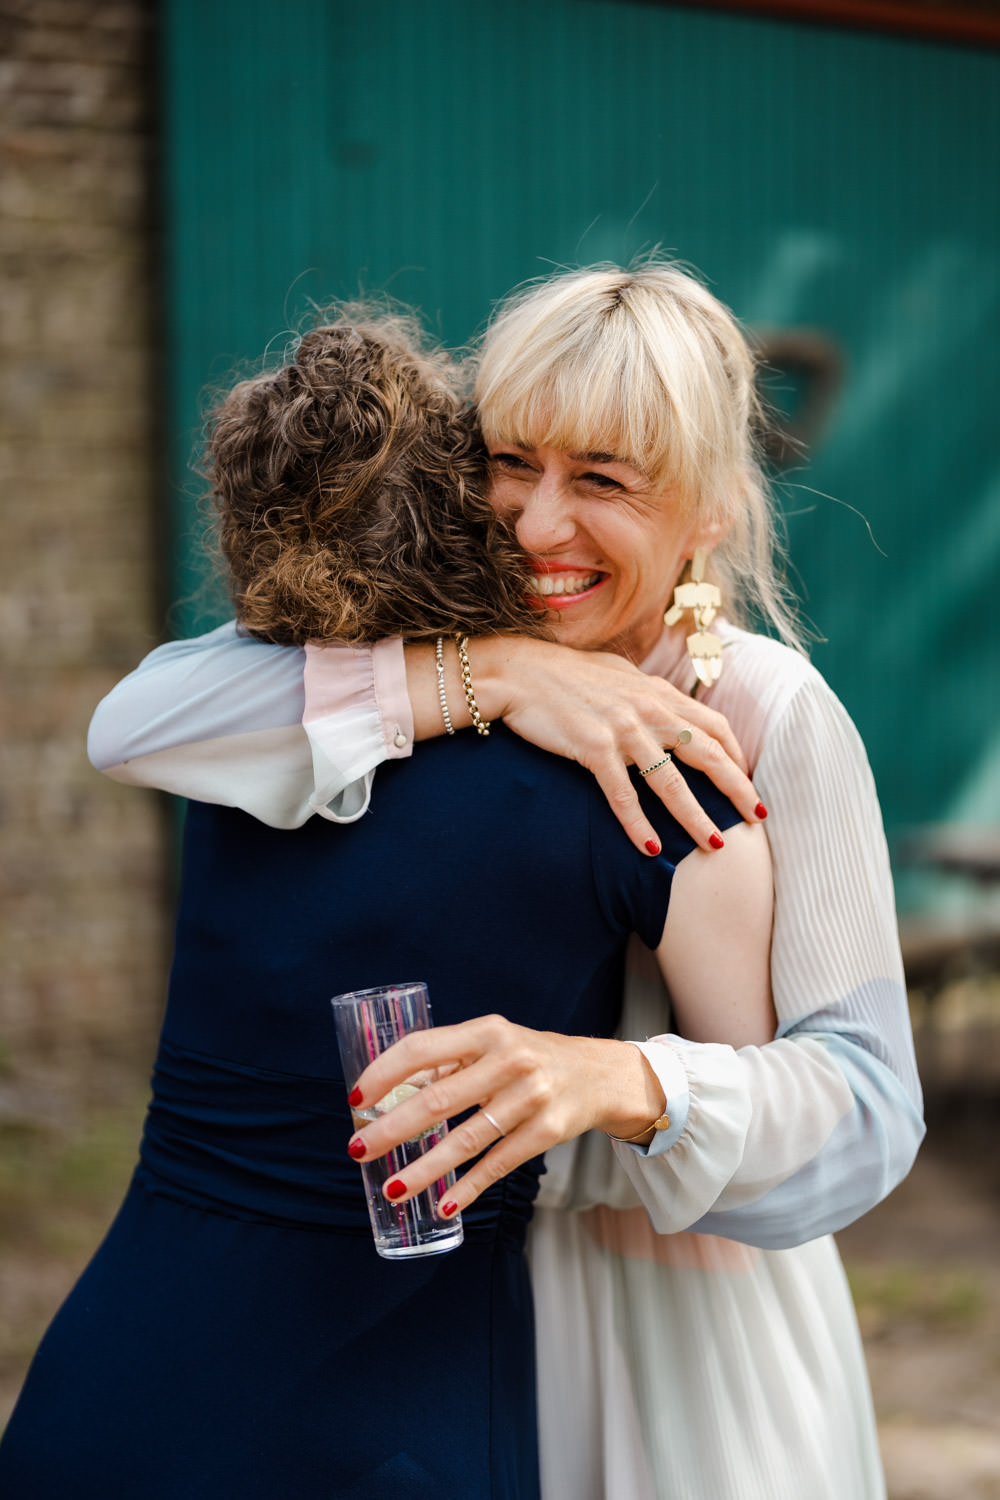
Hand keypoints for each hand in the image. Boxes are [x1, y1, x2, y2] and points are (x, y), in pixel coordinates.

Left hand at [345, 1016, 664, 1217]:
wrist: (598, 1073)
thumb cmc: (530, 1057)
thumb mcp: (492, 1043)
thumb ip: (449, 1061)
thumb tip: (389, 1093)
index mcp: (487, 1031)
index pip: (422, 1048)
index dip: (384, 1074)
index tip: (356, 1099)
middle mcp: (509, 1060)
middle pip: (437, 1100)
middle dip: (391, 1129)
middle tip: (358, 1149)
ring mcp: (530, 1097)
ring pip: (465, 1140)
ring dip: (423, 1168)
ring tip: (391, 1186)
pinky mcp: (547, 1131)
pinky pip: (497, 1165)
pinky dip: (467, 1188)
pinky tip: (443, 1204)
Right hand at [475, 638, 763, 854]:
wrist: (519, 672)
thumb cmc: (566, 675)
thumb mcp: (619, 675)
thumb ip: (648, 694)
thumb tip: (667, 705)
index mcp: (658, 692)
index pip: (714, 726)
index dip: (737, 757)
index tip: (747, 784)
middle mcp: (649, 709)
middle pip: (708, 755)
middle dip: (737, 789)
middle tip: (756, 819)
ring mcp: (622, 728)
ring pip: (671, 782)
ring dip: (696, 817)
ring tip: (714, 845)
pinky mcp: (593, 748)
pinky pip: (622, 794)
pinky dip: (637, 824)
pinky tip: (649, 849)